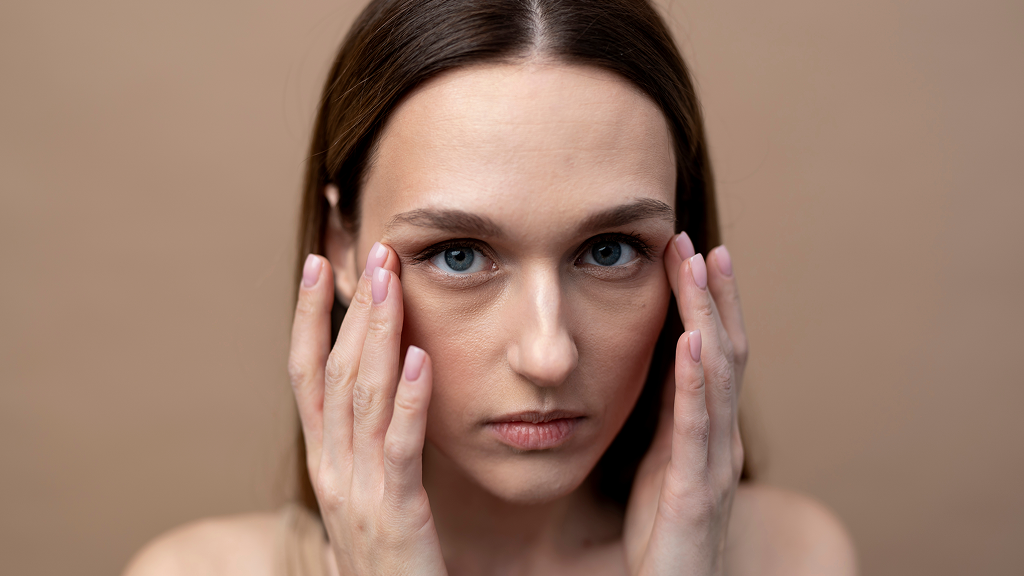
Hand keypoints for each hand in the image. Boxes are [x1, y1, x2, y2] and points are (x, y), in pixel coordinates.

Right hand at [288, 243, 447, 575]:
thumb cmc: (385, 558)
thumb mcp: (365, 494)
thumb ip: (364, 448)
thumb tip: (379, 395)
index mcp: (324, 459)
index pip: (306, 374)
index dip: (310, 317)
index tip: (320, 264)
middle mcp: (331, 467)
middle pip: (334, 373)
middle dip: (351, 308)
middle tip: (372, 251)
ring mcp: (359, 490)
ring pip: (362, 397)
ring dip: (378, 334)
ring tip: (391, 281)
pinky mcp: (397, 512)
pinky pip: (401, 446)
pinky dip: (409, 399)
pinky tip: (420, 357)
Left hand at [622, 234, 748, 575]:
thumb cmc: (662, 528)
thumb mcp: (660, 458)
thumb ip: (667, 412)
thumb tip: (658, 358)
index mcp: (707, 428)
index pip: (713, 351)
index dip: (707, 301)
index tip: (691, 251)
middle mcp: (720, 437)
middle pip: (726, 351)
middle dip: (714, 295)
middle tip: (702, 243)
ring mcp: (713, 462)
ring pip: (718, 377)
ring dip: (708, 317)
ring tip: (698, 269)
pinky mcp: (694, 490)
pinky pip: (696, 427)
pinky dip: (696, 380)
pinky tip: (690, 342)